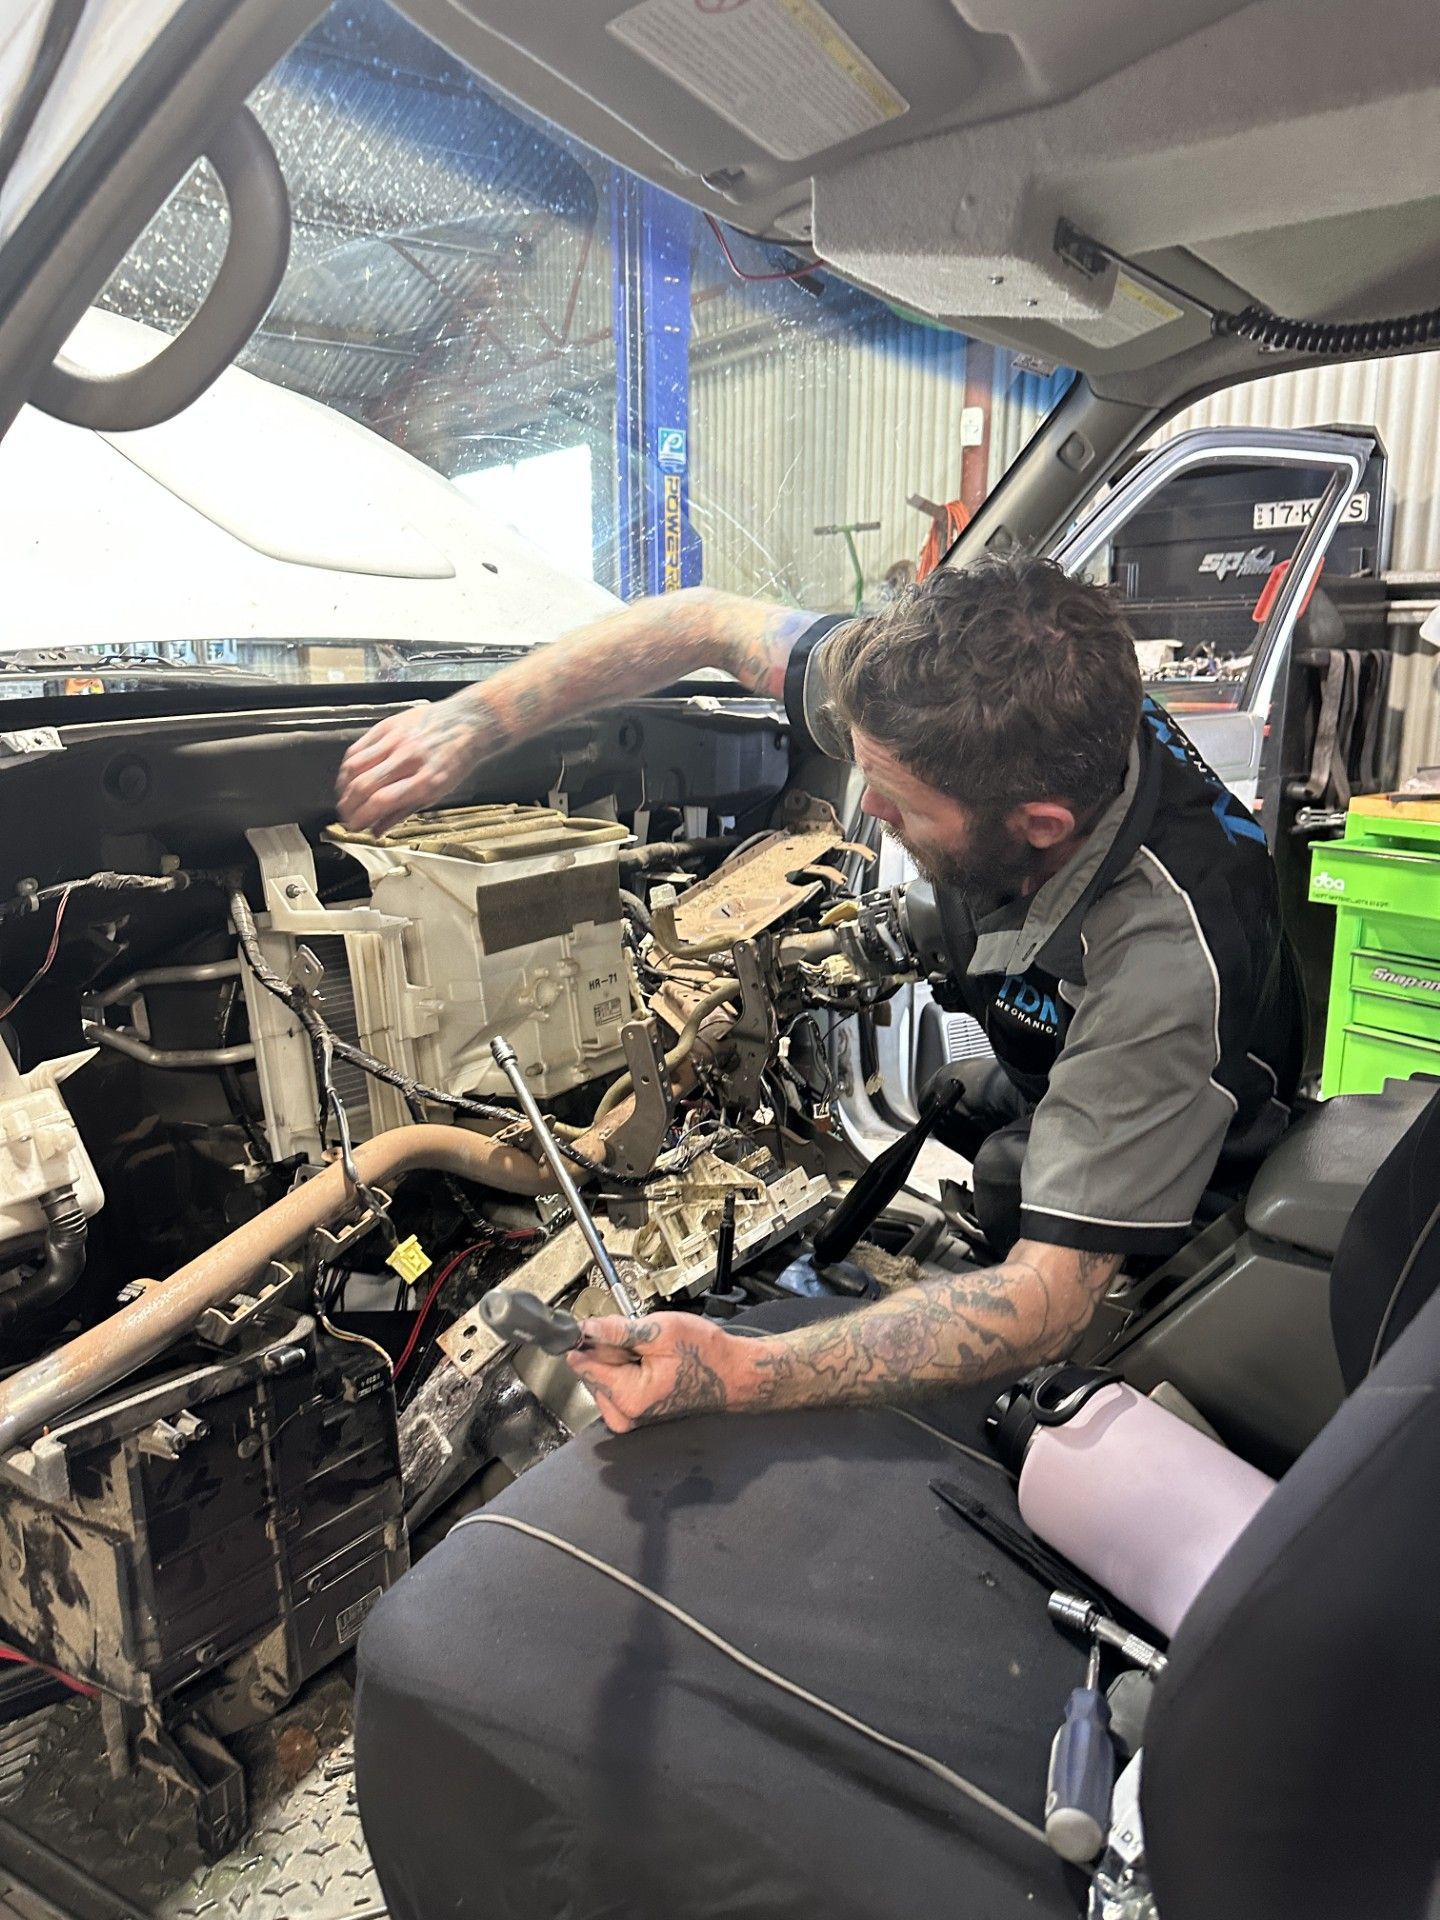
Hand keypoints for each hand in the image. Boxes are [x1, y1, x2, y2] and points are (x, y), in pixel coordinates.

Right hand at [336, 698, 500, 833]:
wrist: (468, 723)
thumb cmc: (455, 759)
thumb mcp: (437, 793)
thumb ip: (402, 812)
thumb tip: (376, 830)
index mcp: (425, 780)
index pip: (381, 801)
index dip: (361, 816)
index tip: (354, 826)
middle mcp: (408, 758)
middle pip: (364, 784)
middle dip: (348, 805)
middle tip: (345, 814)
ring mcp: (396, 740)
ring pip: (355, 765)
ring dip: (343, 786)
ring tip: (344, 797)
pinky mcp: (388, 726)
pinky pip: (358, 747)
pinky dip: (348, 766)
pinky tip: (348, 776)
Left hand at [566, 1313, 752, 1433]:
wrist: (729, 1373)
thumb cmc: (704, 1355)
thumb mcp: (660, 1332)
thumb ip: (616, 1331)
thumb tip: (584, 1328)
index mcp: (628, 1397)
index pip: (583, 1364)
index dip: (591, 1339)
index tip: (606, 1328)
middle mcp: (624, 1414)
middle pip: (591, 1370)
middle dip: (609, 1349)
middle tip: (642, 1342)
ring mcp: (628, 1417)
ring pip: (601, 1375)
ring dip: (618, 1357)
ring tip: (650, 1353)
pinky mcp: (631, 1413)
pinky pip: (613, 1382)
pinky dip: (625, 1368)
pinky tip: (648, 1363)